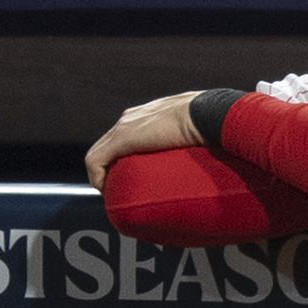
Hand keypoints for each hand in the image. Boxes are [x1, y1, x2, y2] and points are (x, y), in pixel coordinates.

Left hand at [85, 92, 211, 182]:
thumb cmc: (211, 122)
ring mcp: (124, 127)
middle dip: (108, 169)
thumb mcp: (197, 133)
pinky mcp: (122, 138)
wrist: (208, 113)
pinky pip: (96, 160)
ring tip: (113, 194)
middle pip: (106, 146)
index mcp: (147, 115)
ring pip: (98, 154)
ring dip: (101, 176)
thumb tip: (208, 157)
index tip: (132, 178)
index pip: (123, 138)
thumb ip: (193, 141)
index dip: (122, 160)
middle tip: (120, 190)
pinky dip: (97, 178)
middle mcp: (130, 118)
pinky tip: (106, 191)